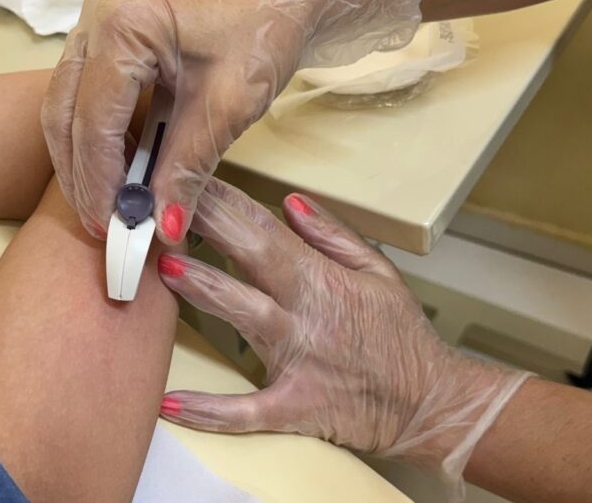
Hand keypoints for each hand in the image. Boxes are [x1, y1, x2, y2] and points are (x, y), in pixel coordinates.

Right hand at [42, 0, 424, 242]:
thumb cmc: (262, 34)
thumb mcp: (226, 108)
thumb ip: (187, 169)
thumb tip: (163, 227)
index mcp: (124, 24)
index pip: (94, 118)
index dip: (99, 180)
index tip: (109, 226)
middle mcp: (96, 15)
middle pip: (64, 112)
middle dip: (81, 175)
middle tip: (99, 225)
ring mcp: (95, 22)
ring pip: (65, 105)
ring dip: (81, 159)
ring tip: (104, 207)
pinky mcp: (105, 36)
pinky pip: (82, 94)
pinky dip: (93, 137)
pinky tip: (113, 171)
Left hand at [156, 180, 529, 488]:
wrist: (430, 403)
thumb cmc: (402, 338)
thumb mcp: (380, 273)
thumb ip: (333, 236)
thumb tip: (290, 202)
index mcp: (322, 278)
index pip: (265, 229)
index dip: (225, 201)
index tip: (190, 178)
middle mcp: (305, 313)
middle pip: (250, 260)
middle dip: (205, 228)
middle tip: (161, 205)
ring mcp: (298, 360)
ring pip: (244, 319)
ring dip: (207, 292)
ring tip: (168, 271)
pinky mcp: (294, 407)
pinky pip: (247, 412)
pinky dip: (211, 411)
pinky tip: (172, 404)